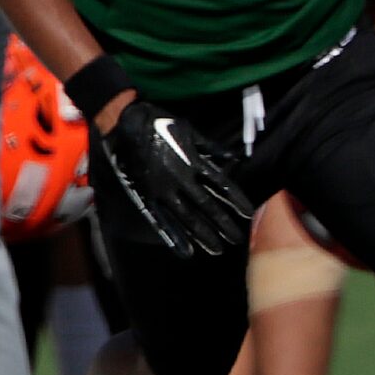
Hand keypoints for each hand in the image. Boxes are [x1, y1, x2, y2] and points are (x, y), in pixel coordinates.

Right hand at [95, 97, 253, 260]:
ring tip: (218, 249)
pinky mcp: (147, 198)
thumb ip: (211, 149)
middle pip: (208, 206)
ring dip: (204, 235)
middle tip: (237, 239)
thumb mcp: (190, 130)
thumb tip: (233, 159)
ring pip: (188, 218)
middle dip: (224, 224)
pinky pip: (161, 222)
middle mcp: (181, 180)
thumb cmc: (160, 123)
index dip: (236, 201)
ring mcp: (164, 191)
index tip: (247, 214)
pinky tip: (186, 251)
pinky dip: (174, 238)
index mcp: (194, 162)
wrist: (126, 123)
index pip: (222, 186)